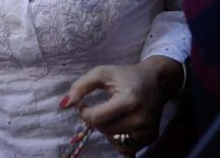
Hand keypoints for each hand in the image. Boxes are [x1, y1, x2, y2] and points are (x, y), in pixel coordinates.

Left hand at [60, 57, 182, 154]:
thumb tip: (63, 105)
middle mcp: (140, 118)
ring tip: (114, 114)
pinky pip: (125, 146)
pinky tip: (122, 123)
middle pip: (104, 130)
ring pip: (113, 140)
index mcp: (128, 100)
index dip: (85, 113)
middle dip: (98, 120)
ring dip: (108, 129)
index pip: (96, 119)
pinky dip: (118, 137)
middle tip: (103, 107)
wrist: (156, 81)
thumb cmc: (126, 75)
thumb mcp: (102, 73)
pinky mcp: (150, 137)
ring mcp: (146, 130)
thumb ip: (80, 86)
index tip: (85, 105)